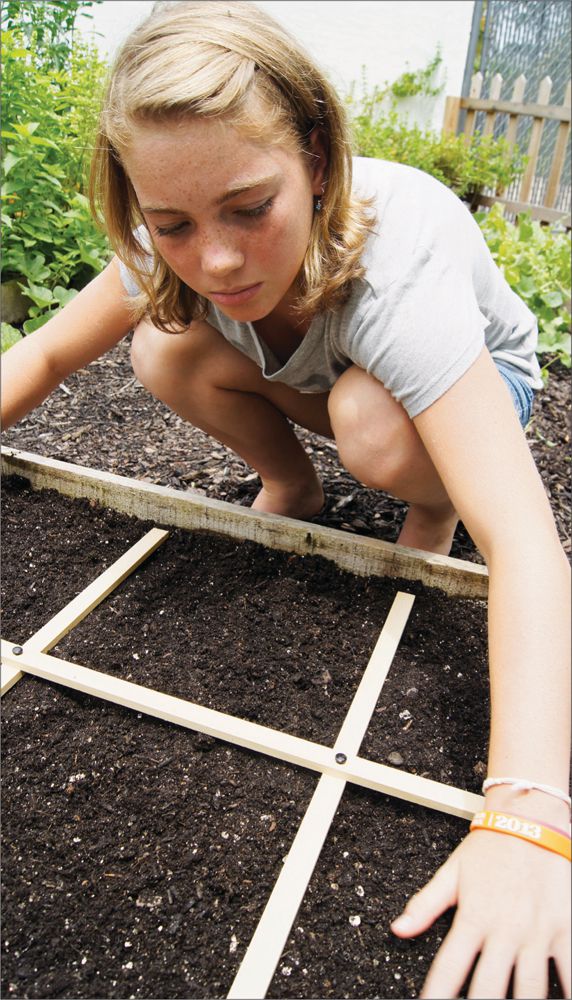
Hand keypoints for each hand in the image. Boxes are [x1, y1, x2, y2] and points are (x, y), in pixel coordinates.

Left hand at [390, 830, 570, 998]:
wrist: (531, 820)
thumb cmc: (490, 847)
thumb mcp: (451, 873)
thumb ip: (425, 904)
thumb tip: (398, 928)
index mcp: (474, 917)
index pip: (449, 967)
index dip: (438, 994)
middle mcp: (504, 929)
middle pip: (489, 988)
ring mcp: (536, 932)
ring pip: (529, 987)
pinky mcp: (565, 929)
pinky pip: (569, 969)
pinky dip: (568, 988)